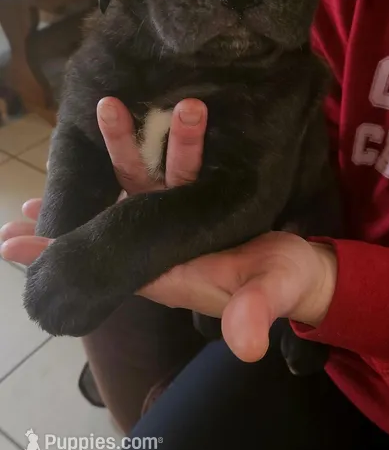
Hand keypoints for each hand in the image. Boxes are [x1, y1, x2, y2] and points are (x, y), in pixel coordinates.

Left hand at [1, 96, 336, 360]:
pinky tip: (133, 126)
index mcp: (172, 270)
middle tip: (28, 201)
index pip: (106, 263)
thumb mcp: (272, 294)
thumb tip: (246, 343)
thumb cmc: (283, 282)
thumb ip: (255, 312)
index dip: (61, 255)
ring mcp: (177, 219)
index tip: (14, 242)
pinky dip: (146, 149)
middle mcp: (165, 244)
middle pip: (112, 218)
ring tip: (108, 106)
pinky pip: (163, 170)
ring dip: (124, 145)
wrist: (300, 267)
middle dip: (71, 210)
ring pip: (140, 181)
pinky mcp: (194, 199)